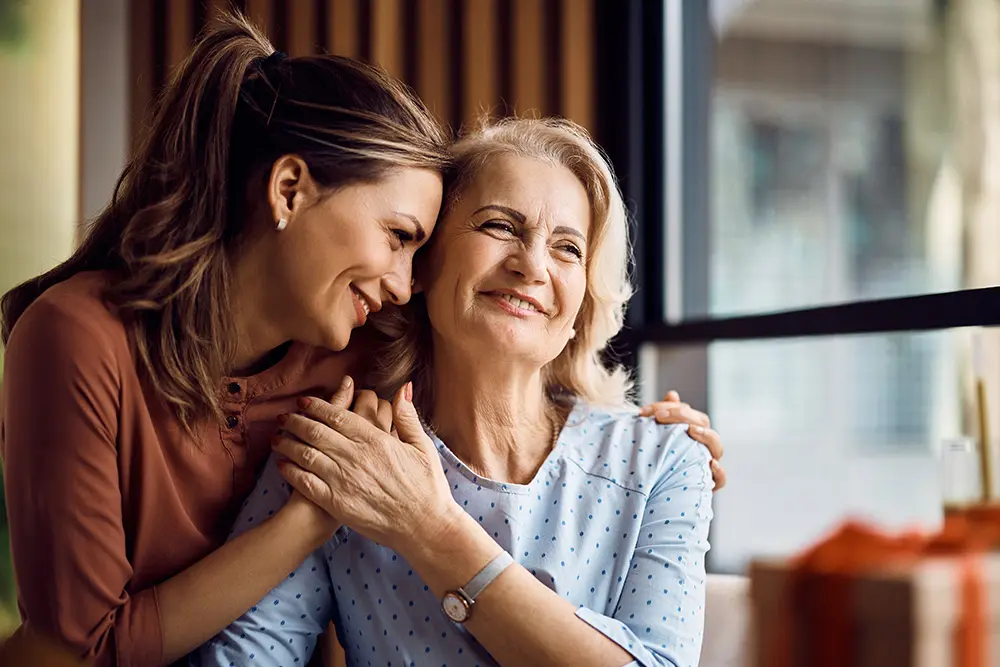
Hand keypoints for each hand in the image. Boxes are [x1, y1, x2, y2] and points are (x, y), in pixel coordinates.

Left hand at [272, 379, 459, 555]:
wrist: (424, 526)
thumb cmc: (427, 486)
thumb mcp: (422, 446)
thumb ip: (407, 416)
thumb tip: (403, 388)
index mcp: (375, 440)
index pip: (337, 416)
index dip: (316, 406)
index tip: (303, 401)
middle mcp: (355, 457)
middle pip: (315, 432)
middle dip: (295, 421)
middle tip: (283, 416)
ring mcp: (344, 480)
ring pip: (306, 454)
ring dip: (287, 443)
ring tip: (277, 438)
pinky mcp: (337, 503)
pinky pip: (306, 483)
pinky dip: (290, 471)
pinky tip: (282, 465)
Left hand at [638, 390, 726, 490]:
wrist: (654, 494)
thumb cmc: (657, 461)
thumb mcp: (657, 438)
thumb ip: (664, 415)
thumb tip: (673, 394)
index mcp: (691, 431)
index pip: (688, 412)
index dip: (670, 408)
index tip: (647, 411)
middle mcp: (702, 445)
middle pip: (703, 423)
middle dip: (682, 416)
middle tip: (660, 417)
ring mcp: (707, 463)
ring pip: (717, 447)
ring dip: (706, 436)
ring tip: (691, 431)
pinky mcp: (707, 484)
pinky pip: (721, 479)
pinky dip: (719, 471)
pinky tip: (710, 463)